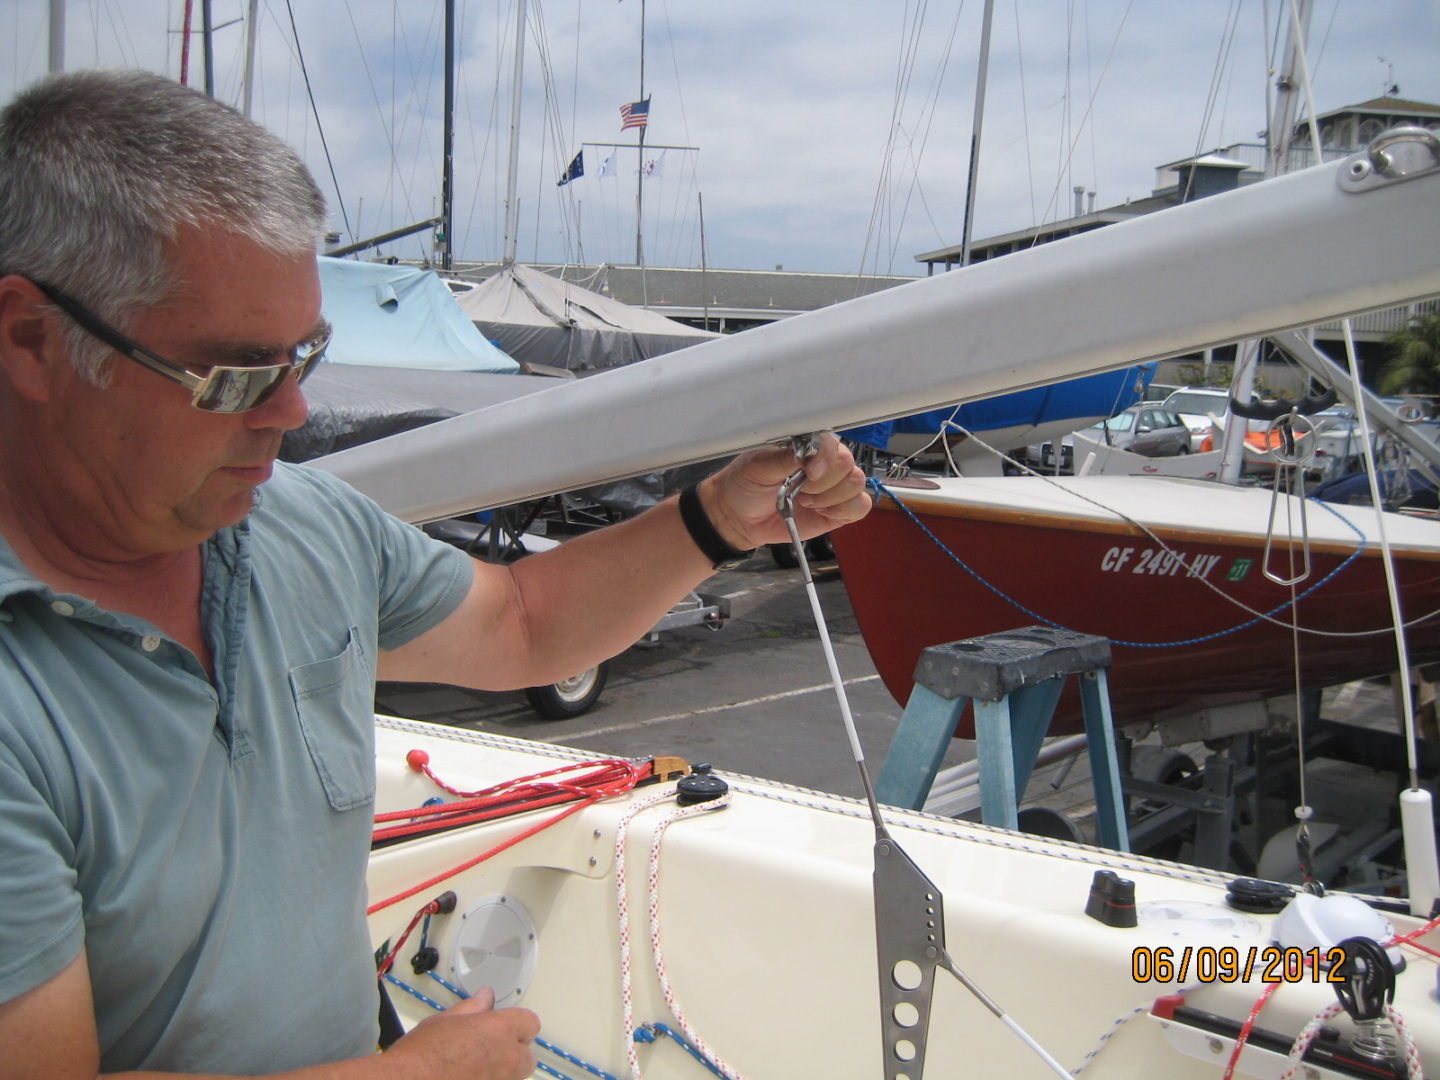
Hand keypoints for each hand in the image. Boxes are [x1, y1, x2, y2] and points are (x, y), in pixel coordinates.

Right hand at [382, 987, 539, 1079]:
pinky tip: (468, 1077)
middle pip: (528, 1056)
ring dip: (501, 1071)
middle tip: (487, 1050)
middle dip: (513, 1053)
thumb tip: (486, 997)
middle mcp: (507, 1058)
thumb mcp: (445, 1020)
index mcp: (500, 1030)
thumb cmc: (422, 1054)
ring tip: (474, 1067)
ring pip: (513, 1076)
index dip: (517, 1024)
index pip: (530, 1023)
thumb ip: (472, 1008)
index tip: (504, 1026)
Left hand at [700, 433, 871, 550]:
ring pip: (856, 485)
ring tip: (805, 501)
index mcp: (807, 445)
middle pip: (848, 465)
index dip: (825, 458)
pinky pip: (860, 506)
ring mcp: (833, 486)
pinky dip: (844, 510)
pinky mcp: (838, 510)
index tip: (809, 472)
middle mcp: (825, 463)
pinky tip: (822, 511)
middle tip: (799, 491)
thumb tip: (806, 454)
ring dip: (830, 498)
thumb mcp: (757, 466)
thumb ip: (784, 458)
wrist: (738, 516)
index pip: (832, 443)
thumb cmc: (745, 484)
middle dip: (823, 483)